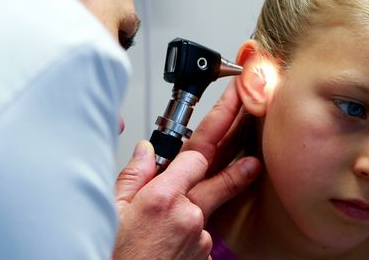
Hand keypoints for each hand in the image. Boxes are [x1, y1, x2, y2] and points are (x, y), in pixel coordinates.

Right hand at [113, 81, 261, 258]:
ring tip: (166, 223)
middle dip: (241, 163)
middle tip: (257, 149)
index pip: (197, 156)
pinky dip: (189, 233)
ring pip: (205, 212)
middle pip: (222, 179)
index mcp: (163, 198)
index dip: (206, 140)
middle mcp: (188, 216)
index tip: (221, 122)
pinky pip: (201, 236)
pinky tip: (166, 241)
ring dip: (194, 209)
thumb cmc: (114, 254)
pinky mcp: (203, 257)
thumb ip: (132, 176)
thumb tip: (143, 151)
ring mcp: (199, 239)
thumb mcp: (111, 210)